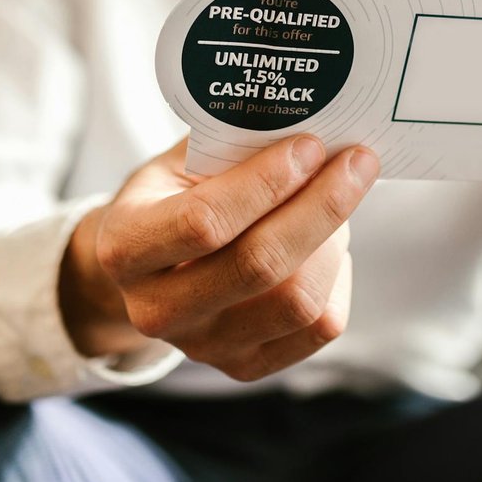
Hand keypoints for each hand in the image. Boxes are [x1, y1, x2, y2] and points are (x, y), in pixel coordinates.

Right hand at [60, 135, 378, 381]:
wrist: (147, 270)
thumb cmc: (171, 198)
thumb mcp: (178, 162)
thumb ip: (230, 142)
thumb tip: (309, 114)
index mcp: (126, 248)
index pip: (204, 222)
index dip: (266, 183)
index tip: (309, 145)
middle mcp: (156, 309)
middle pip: (259, 265)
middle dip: (321, 206)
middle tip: (356, 161)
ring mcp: (202, 347)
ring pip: (297, 301)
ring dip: (333, 240)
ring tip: (339, 198)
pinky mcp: (245, 366)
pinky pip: (318, 328)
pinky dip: (338, 278)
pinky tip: (330, 243)